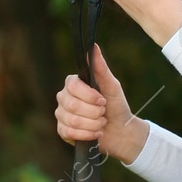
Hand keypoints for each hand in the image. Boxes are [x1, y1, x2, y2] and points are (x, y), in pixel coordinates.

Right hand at [54, 44, 147, 162]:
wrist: (120, 130)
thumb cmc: (116, 105)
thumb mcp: (112, 85)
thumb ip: (101, 67)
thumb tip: (93, 46)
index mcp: (73, 84)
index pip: (73, 86)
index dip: (89, 96)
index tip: (102, 100)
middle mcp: (64, 97)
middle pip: (72, 105)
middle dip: (94, 112)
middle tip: (103, 113)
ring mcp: (62, 114)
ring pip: (72, 121)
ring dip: (93, 124)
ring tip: (101, 123)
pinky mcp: (63, 131)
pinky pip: (69, 133)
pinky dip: (87, 135)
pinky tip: (95, 133)